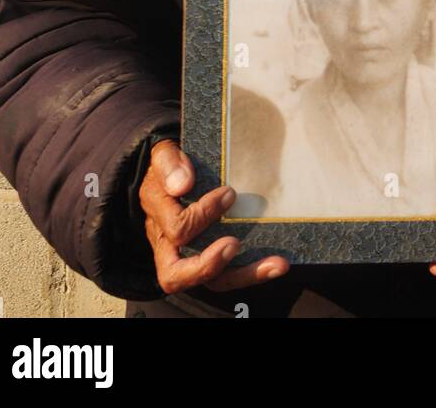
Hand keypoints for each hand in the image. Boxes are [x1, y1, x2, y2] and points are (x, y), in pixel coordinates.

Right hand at [140, 139, 289, 294]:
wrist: (174, 173)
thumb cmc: (171, 165)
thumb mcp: (164, 154)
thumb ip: (169, 164)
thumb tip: (183, 184)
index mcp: (158, 217)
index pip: (176, 229)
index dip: (202, 214)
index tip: (229, 193)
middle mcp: (169, 245)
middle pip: (176, 275)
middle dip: (207, 264)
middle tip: (234, 244)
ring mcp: (190, 257)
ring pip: (211, 281)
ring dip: (244, 275)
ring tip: (275, 264)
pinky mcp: (211, 261)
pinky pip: (229, 276)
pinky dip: (253, 273)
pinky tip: (277, 264)